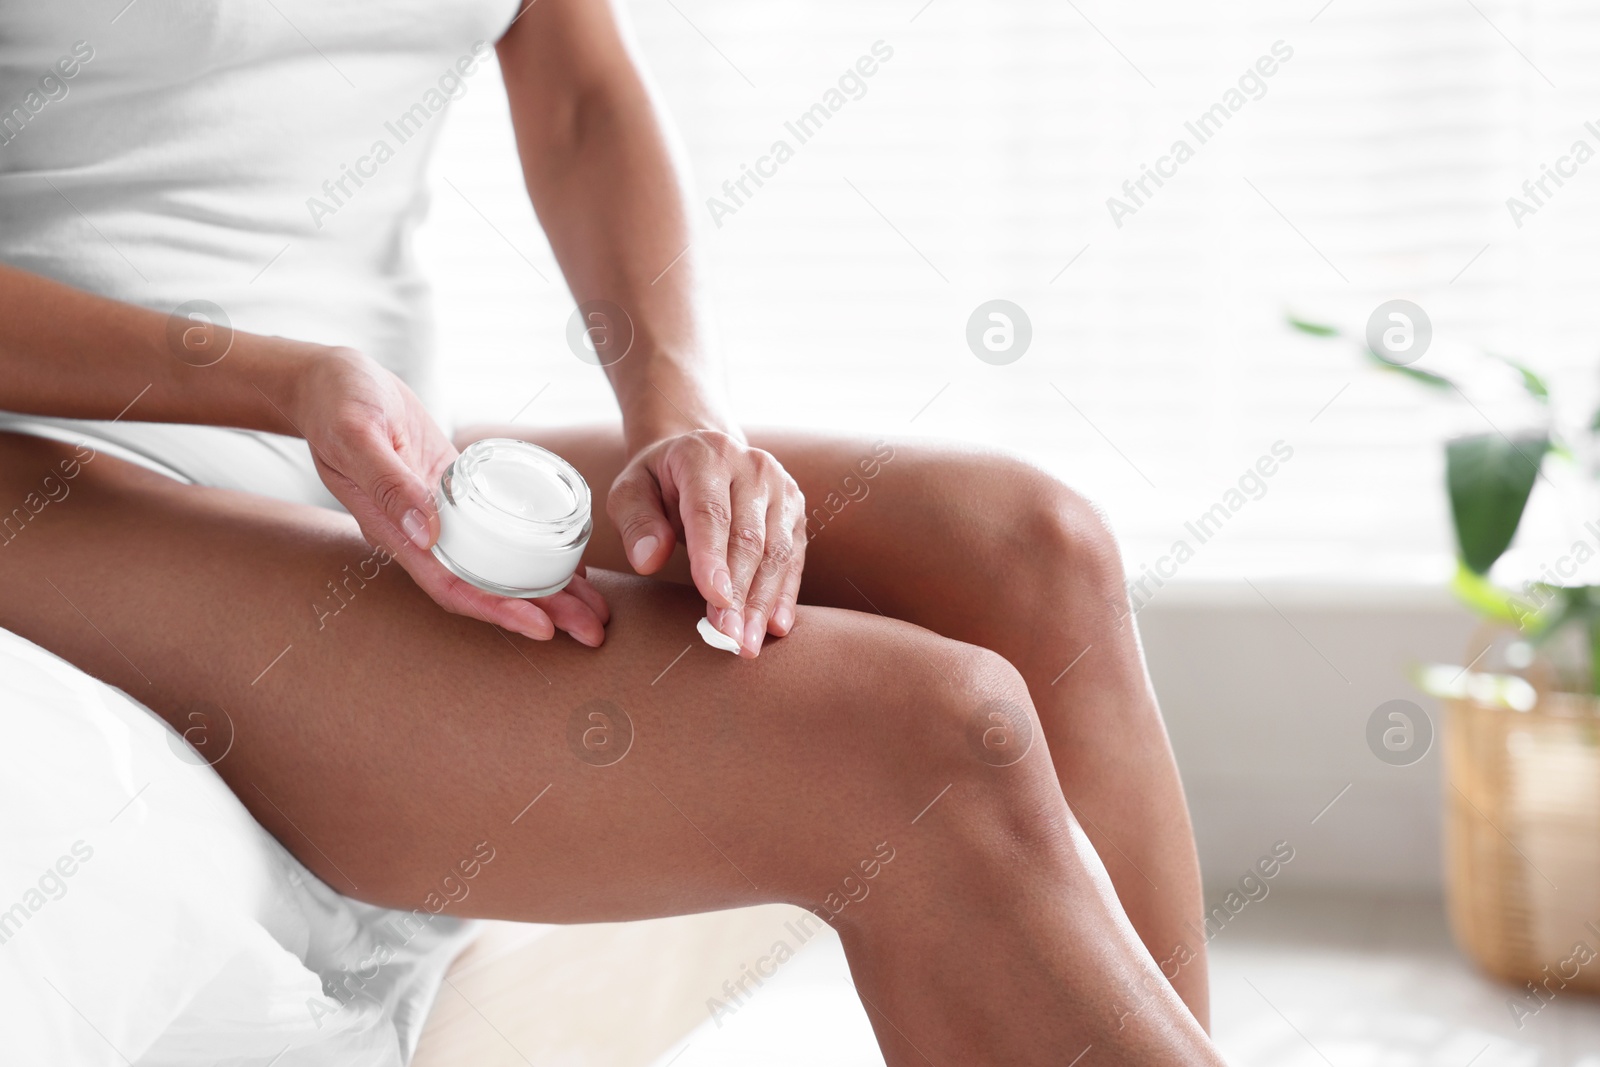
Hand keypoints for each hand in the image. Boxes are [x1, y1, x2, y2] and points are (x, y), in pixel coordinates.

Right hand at [287, 348, 608, 644]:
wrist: (327, 381)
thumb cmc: (336, 402)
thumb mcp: (356, 435)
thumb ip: (387, 483)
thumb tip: (429, 532)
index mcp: (396, 532)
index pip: (453, 585)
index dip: (497, 610)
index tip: (542, 628)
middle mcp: (422, 535)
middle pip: (486, 587)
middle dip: (540, 612)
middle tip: (593, 632)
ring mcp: (440, 516)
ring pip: (498, 565)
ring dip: (546, 590)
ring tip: (595, 610)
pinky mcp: (454, 492)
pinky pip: (499, 532)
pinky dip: (532, 549)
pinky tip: (568, 562)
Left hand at [608, 429, 805, 656]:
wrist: (700, 452)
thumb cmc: (660, 480)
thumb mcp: (631, 490)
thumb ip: (636, 522)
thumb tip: (648, 560)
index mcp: (707, 455)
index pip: (712, 512)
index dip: (713, 558)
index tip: (714, 599)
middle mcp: (752, 467)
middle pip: (749, 538)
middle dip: (739, 593)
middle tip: (728, 638)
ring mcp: (780, 488)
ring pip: (777, 552)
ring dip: (763, 602)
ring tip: (748, 643)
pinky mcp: (795, 511)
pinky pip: (794, 557)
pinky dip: (786, 594)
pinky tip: (776, 625)